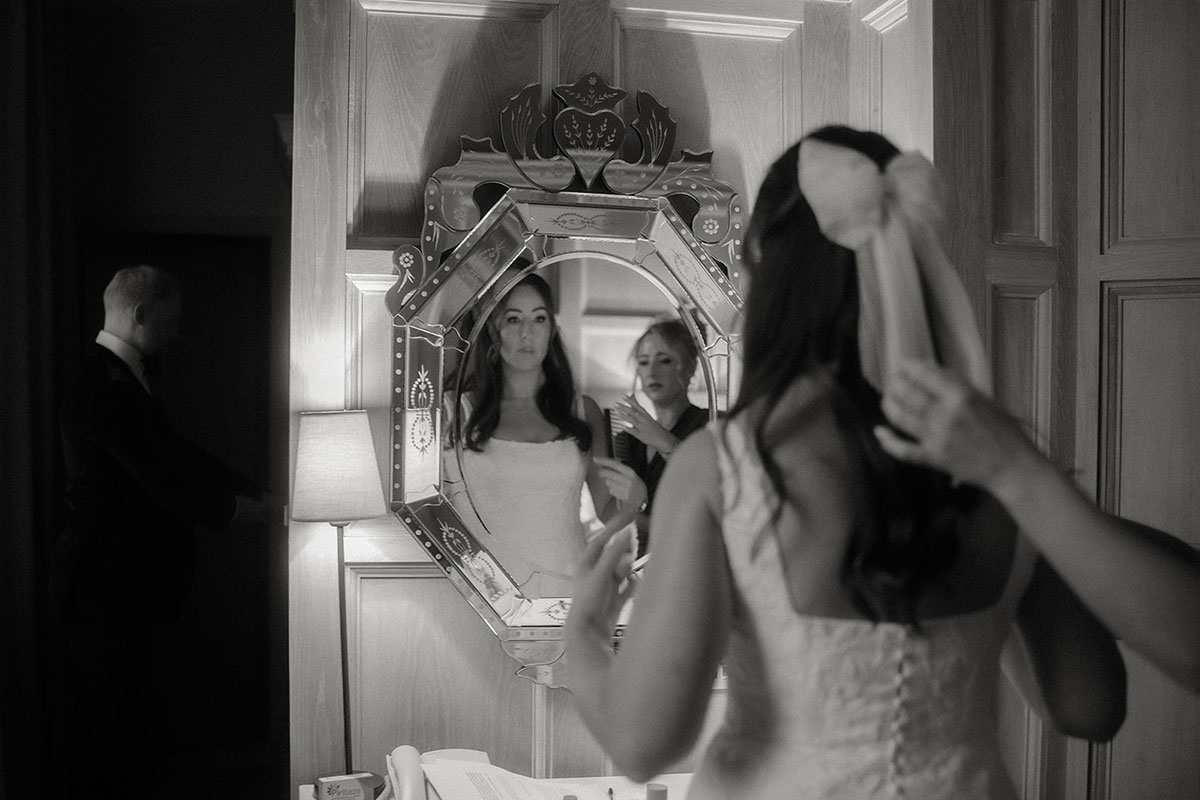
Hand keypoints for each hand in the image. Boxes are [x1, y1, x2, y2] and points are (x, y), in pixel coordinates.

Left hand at [568, 522, 637, 643]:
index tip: (629, 516)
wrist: (587, 633)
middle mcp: (594, 574)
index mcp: (586, 563)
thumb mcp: (602, 573)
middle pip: (612, 554)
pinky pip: (627, 588)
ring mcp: (605, 588)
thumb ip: (615, 553)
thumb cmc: (588, 601)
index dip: (614, 527)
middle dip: (624, 548)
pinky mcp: (614, 602)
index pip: (601, 539)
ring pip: (621, 570)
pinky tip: (636, 582)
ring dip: (628, 567)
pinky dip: (633, 584)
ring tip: (632, 565)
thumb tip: (627, 532)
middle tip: (635, 541)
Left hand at [594, 456, 647, 511]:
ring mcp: (626, 488)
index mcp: (630, 472)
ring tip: (616, 485)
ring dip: (609, 483)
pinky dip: (612, 490)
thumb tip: (605, 465)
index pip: (615, 464)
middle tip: (600, 473)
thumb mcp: (630, 474)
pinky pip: (611, 491)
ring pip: (608, 483)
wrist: (641, 498)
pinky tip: (618, 491)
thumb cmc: (634, 484)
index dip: (604, 460)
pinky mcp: (623, 496)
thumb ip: (619, 469)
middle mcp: (628, 479)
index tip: (595, 459)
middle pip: (609, 473)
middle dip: (602, 473)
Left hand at [610, 395, 675, 453]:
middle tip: (616, 404)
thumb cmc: (652, 426)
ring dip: (624, 416)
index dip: (630, 400)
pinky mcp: (640, 435)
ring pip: (632, 420)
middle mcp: (644, 419)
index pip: (637, 405)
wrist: (662, 438)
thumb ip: (637, 407)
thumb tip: (631, 396)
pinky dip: (628, 429)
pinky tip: (622, 426)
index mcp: (645, 414)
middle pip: (633, 412)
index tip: (623, 396)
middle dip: (624, 408)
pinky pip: (634, 431)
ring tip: (616, 413)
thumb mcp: (645, 415)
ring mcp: (642, 427)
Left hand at [874, 359, 1041, 491]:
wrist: (1013, 466)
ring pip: (900, 417)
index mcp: (962, 396)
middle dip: (895, 384)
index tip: (901, 365)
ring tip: (886, 399)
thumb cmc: (1004, 431)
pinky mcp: (934, 458)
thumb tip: (927, 368)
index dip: (907, 367)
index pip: (924, 375)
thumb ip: (956, 384)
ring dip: (889, 405)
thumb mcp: (984, 399)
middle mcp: (947, 415)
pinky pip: (903, 450)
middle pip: (908, 393)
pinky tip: (879, 432)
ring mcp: (938, 438)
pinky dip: (888, 441)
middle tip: (892, 381)